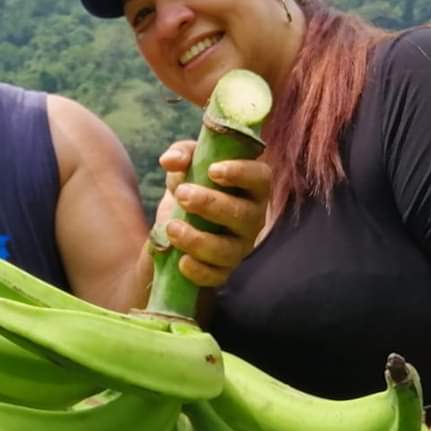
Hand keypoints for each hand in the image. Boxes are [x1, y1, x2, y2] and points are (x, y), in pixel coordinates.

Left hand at [155, 140, 270, 285]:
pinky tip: (181, 261)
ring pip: (228, 249)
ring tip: (172, 228)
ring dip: (198, 240)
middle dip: (211, 204)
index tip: (213, 170)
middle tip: (182, 194)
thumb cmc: (192, 184)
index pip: (261, 178)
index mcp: (250, 187)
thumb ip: (181, 155)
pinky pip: (216, 276)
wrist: (176, 223)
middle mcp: (252, 218)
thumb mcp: (186, 164)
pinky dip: (199, 271)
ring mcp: (239, 246)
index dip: (241, 173)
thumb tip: (170, 161)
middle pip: (243, 214)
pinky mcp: (223, 270)